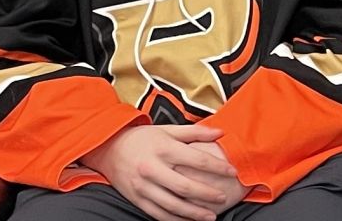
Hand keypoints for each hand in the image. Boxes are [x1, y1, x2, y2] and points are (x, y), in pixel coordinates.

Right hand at [84, 123, 240, 220]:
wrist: (109, 148)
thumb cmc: (142, 138)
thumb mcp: (167, 130)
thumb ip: (194, 132)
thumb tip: (220, 132)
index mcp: (164, 148)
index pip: (197, 159)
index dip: (217, 167)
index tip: (232, 171)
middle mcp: (153, 168)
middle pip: (185, 186)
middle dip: (207, 194)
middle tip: (223, 198)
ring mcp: (144, 186)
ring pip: (173, 204)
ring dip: (193, 213)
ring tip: (210, 216)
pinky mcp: (137, 198)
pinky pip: (159, 213)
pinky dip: (176, 220)